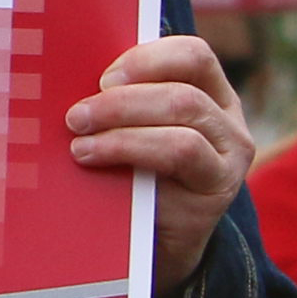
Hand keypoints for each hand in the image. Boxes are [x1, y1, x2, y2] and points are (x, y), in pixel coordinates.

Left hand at [67, 36, 253, 294]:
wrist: (151, 241)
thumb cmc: (131, 172)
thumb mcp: (131, 128)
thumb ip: (119, 100)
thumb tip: (67, 72)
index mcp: (209, 91)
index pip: (193, 56)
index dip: (147, 58)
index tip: (102, 77)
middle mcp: (227, 121)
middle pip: (182, 93)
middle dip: (122, 102)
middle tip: (76, 116)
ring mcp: (229, 157)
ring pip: (183, 124)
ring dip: (122, 129)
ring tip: (78, 142)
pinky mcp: (217, 189)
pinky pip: (181, 155)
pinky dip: (130, 150)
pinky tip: (92, 158)